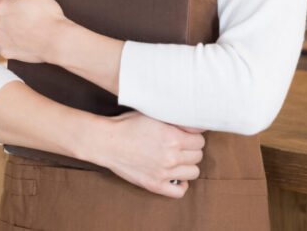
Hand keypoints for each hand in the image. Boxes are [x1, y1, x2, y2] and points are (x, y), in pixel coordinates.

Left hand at [0, 0, 67, 63]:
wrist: (58, 41)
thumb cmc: (47, 14)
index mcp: (0, 5)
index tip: (29, 3)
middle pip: (2, 11)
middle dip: (12, 11)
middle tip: (31, 15)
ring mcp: (0, 38)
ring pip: (4, 27)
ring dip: (12, 25)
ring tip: (30, 27)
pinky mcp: (5, 51)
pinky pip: (7, 42)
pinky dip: (14, 41)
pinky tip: (27, 39)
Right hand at [83, 111, 204, 198]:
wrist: (106, 142)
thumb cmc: (127, 125)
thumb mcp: (153, 114)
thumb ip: (177, 119)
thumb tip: (198, 125)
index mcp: (172, 137)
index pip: (200, 141)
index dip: (193, 137)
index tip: (185, 136)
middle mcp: (171, 156)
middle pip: (198, 156)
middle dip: (191, 150)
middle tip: (179, 146)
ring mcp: (164, 173)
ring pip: (193, 172)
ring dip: (187, 165)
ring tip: (176, 159)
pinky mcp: (155, 185)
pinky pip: (180, 191)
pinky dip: (180, 184)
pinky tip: (174, 176)